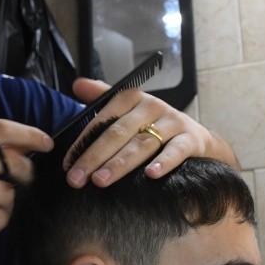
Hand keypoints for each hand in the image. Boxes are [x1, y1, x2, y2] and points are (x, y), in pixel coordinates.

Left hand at [64, 78, 238, 187]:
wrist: (197, 140)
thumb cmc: (154, 127)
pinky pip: (176, 151)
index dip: (83, 142)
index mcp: (132, 99)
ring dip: (120, 163)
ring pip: (142, 144)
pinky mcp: (191, 138)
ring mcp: (172, 122)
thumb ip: (102, 98)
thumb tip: (77, 84)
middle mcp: (152, 106)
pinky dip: (164, 162)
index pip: (103, 119)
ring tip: (101, 180)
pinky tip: (150, 175)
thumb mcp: (129, 112)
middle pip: (118, 133)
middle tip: (77, 179)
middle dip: (94, 157)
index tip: (68, 165)